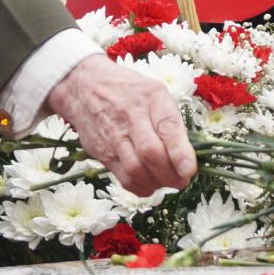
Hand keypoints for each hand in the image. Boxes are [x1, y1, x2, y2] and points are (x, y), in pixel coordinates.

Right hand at [45, 54, 196, 196]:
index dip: (180, 152)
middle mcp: (130, 115)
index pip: (167, 127)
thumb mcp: (155, 92)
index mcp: (151, 96)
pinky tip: (150, 182)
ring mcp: (113, 136)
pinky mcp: (102, 153)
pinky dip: (142, 187)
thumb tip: (188, 155)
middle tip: (182, 180)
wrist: (83, 87)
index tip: (189, 170)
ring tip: (167, 181)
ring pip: (136, 171)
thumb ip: (171, 121)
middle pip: (150, 153)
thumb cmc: (129, 91)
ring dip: (157, 183)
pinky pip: (124, 179)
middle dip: (171, 174)